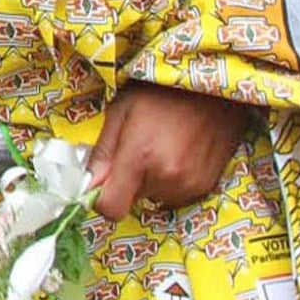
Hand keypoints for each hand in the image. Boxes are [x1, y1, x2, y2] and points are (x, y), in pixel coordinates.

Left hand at [88, 82, 251, 220]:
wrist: (211, 91)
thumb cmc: (160, 94)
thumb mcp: (120, 111)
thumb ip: (102, 151)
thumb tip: (88, 184)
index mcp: (141, 156)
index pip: (113, 208)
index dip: (100, 200)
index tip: (99, 184)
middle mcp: (167, 178)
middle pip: (132, 199)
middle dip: (127, 180)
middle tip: (137, 149)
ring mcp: (190, 185)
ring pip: (153, 196)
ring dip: (150, 180)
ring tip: (160, 147)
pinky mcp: (206, 187)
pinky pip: (175, 194)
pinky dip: (171, 181)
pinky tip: (177, 153)